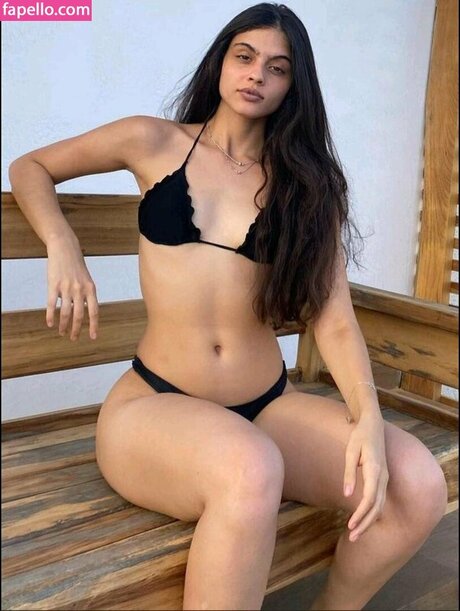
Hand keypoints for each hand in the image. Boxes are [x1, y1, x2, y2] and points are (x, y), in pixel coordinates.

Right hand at [46, 235, 98, 340]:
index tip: (93, 337)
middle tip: (74, 338)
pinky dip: (51, 316)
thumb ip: (85, 295)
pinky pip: (52, 304)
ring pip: (66, 312)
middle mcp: (80, 290)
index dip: (94, 325)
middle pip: (79, 315)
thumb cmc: (76, 265)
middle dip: (76, 329)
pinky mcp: (54, 285)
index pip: (94, 311)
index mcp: (91, 289)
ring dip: (63, 325)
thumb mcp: (86, 280)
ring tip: (62, 332)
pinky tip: (50, 323)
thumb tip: (81, 311)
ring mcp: (66, 288)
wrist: (65, 248)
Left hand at [343, 412, 387, 541]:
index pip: (370, 499)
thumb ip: (349, 473)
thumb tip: (347, 494)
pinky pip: (380, 499)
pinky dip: (372, 513)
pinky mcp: (383, 478)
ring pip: (380, 505)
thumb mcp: (350, 452)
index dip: (361, 515)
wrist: (373, 424)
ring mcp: (385, 478)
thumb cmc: (359, 437)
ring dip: (369, 521)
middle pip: (376, 507)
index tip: (350, 526)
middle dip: (365, 524)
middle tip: (352, 538)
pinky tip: (363, 520)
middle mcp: (383, 476)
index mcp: (374, 470)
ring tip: (355, 533)